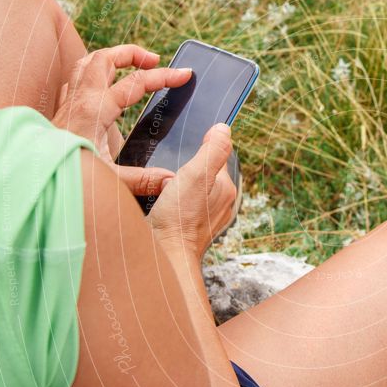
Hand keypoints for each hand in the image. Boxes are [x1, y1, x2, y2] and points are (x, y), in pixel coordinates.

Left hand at [53, 44, 191, 195]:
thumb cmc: (65, 175)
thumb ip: (142, 180)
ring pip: (88, 64)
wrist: (28, 174)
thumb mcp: (109, 179)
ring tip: (132, 64)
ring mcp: (68, 103)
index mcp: (95, 109)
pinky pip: (76, 80)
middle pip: (106, 58)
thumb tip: (172, 181)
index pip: (135, 82)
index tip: (185, 74)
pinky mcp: (62, 112)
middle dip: (133, 54)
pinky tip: (102, 85)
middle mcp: (80, 99)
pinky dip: (93, 74)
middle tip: (155, 60)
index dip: (164, 76)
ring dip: (111, 58)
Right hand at [147, 123, 236, 260]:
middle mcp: (221, 203)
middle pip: (201, 172)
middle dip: (184, 170)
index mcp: (226, 188)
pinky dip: (171, 201)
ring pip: (191, 189)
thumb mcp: (196, 176)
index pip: (215, 157)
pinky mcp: (190, 227)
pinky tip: (160, 204)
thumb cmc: (179, 217)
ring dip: (176, 186)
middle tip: (168, 178)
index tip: (180, 154)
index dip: (196, 151)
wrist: (164, 257)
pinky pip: (181, 205)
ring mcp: (206, 217)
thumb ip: (212, 151)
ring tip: (163, 191)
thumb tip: (223, 129)